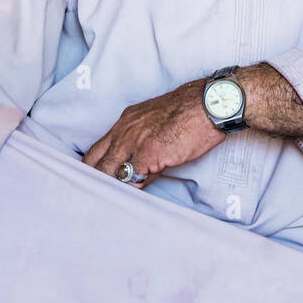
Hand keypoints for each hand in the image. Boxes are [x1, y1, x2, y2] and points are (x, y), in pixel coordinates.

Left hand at [82, 78, 225, 186]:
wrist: (208, 105)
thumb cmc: (190, 113)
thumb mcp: (157, 123)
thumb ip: (142, 144)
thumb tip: (137, 173)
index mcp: (126, 121)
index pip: (97, 149)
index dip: (94, 167)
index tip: (97, 180)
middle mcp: (124, 130)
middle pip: (95, 162)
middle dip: (97, 180)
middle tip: (100, 194)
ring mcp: (133, 142)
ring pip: (109, 172)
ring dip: (114, 186)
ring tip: (117, 197)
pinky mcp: (147, 154)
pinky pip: (132, 179)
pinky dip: (134, 188)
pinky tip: (140, 192)